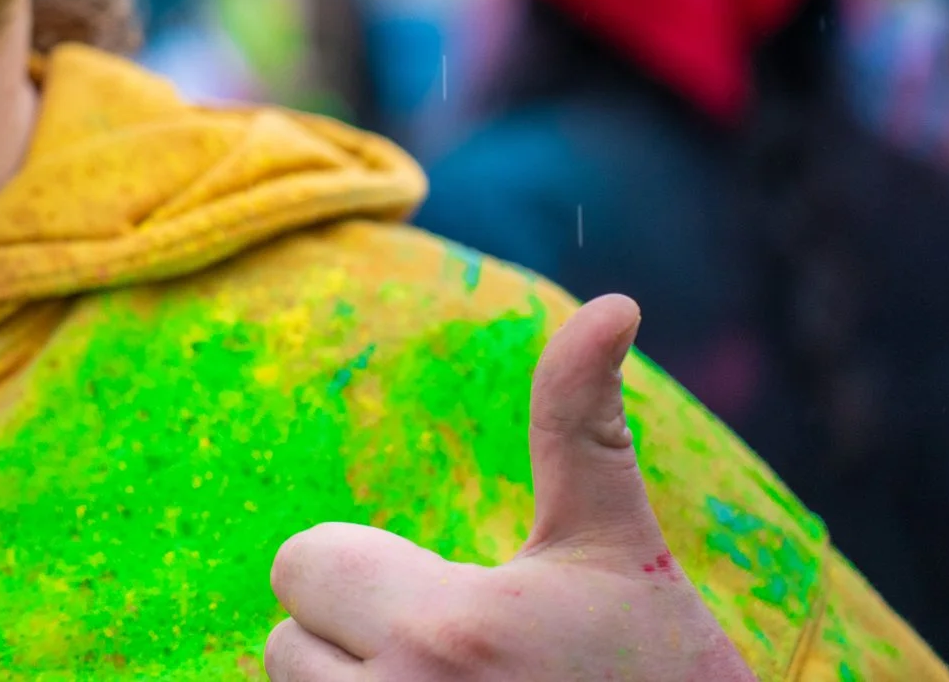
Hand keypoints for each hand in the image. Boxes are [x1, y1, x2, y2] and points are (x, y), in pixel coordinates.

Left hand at [264, 295, 755, 680]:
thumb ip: (581, 426)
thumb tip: (613, 304)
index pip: (304, 562)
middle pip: (284, 643)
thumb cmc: (665, 676)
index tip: (452, 603)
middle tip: (455, 661)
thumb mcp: (619, 550)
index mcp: (447, 631)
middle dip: (353, 639)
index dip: (367, 571)